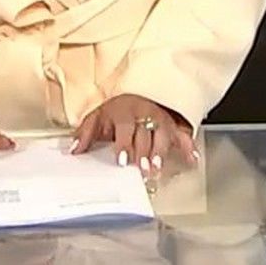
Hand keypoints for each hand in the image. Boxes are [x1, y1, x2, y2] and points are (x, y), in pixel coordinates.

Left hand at [69, 94, 196, 176]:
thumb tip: (73, 150)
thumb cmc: (116, 110)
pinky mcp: (172, 126)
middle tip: (143, 170)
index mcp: (125, 112)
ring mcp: (160, 120)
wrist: (137, 94)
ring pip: (163, 135)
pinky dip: (188, 147)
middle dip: (144, 153)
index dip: (125, 144)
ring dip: (161, 152)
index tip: (123, 160)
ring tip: (158, 168)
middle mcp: (145, 115)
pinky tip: (192, 159)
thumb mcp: (97, 117)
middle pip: (146, 134)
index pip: (126, 127)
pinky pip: (182, 135)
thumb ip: (85, 134)